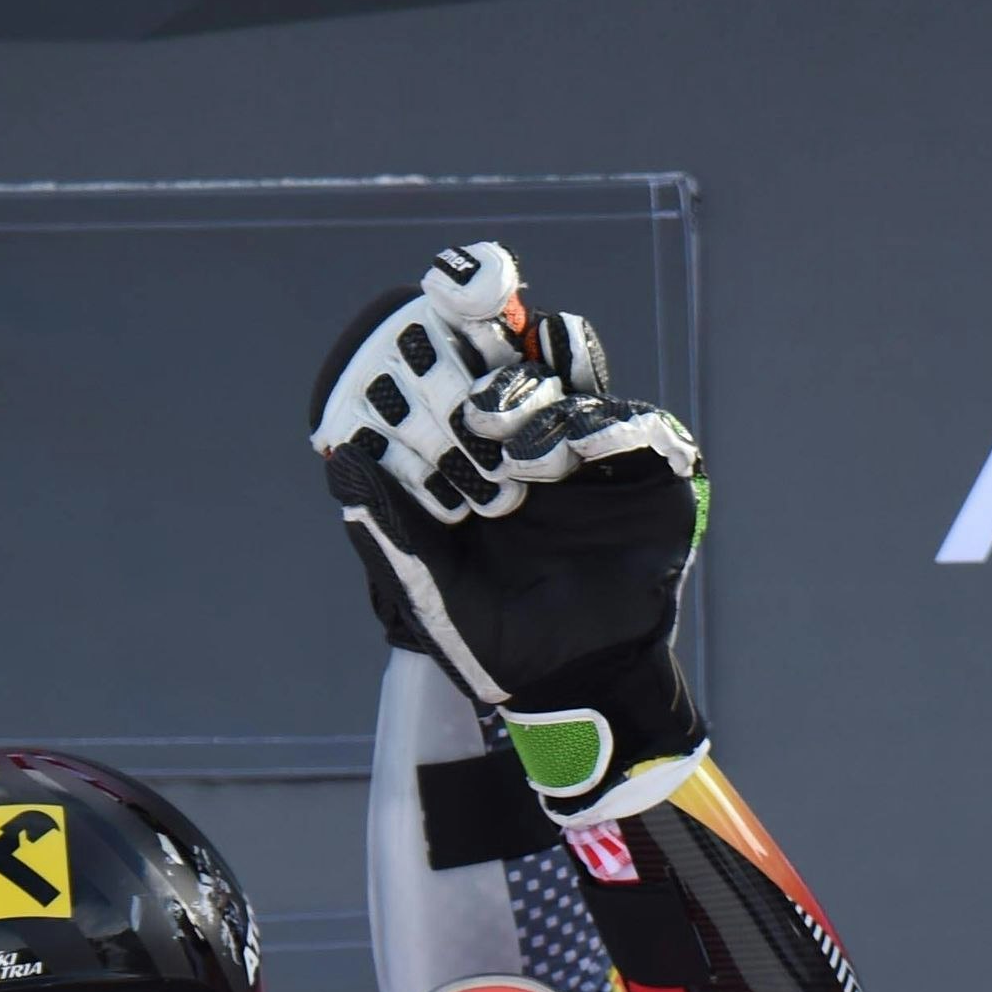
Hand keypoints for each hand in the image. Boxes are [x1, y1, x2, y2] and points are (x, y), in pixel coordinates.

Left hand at [311, 242, 711, 823]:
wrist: (576, 689)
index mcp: (480, 455)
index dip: (454, 335)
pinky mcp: (655, 478)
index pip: (469, 374)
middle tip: (474, 391)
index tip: (428, 303)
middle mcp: (539, 442)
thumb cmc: (495, 644)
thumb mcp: (427, 591)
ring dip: (544, 399)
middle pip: (525, 361)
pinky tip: (572, 452)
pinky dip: (608, 425)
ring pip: (581, 381)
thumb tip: (336, 462)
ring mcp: (599, 457)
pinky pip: (641, 427)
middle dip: (499, 358)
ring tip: (518, 453)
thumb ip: (388, 530)